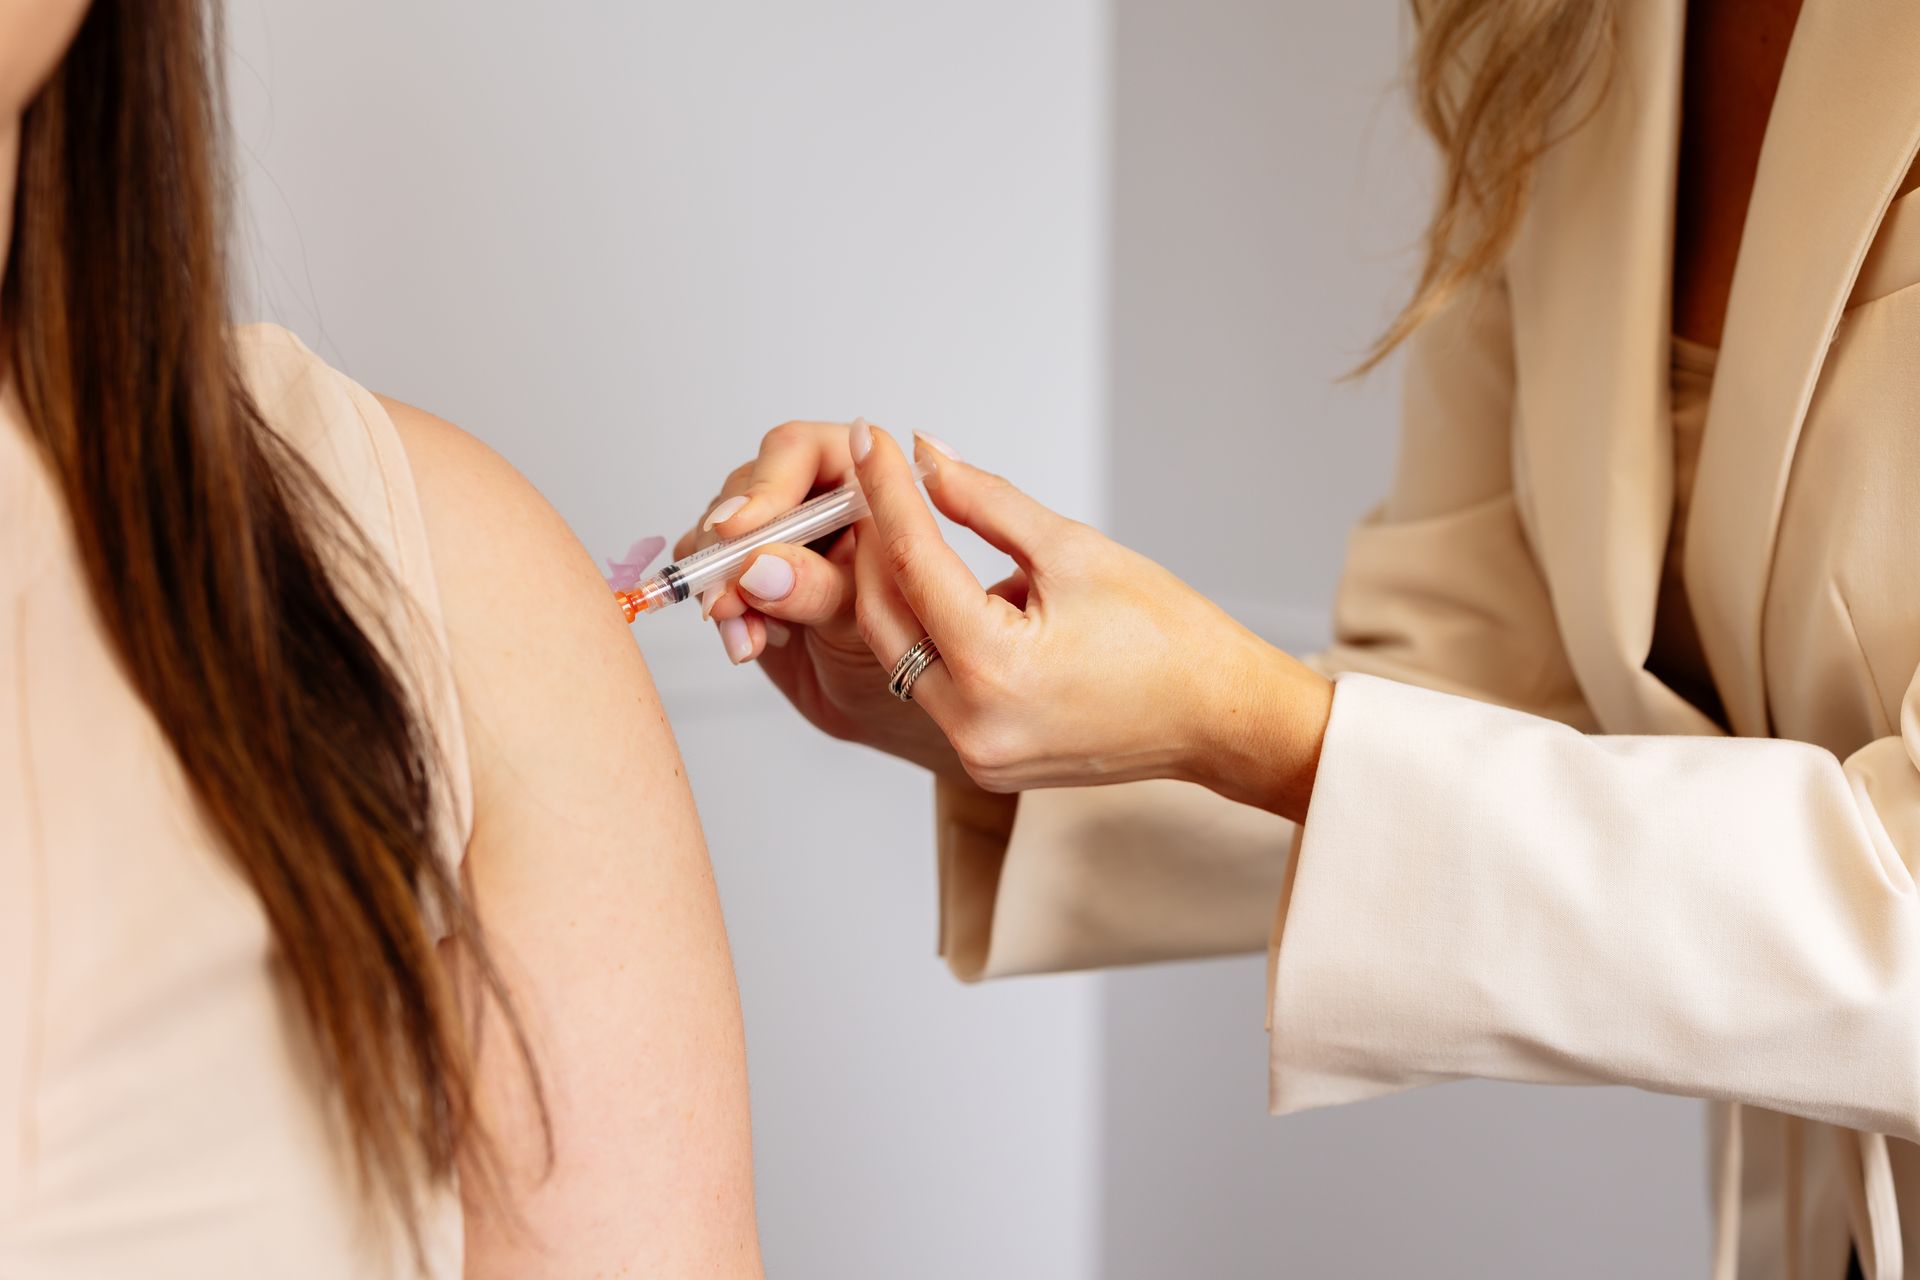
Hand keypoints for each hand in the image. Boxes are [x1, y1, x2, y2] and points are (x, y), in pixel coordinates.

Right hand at [672, 421, 969, 778]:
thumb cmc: (908, 650)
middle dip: (733, 545)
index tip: (738, 529)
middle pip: (749, 489)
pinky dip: (721, 611)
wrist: (889, 705)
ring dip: (722, 584)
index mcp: (865, 482)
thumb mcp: (873, 617)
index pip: (802, 450)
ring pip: (722, 533)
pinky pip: (710, 574)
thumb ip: (820, 586)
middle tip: (726, 595)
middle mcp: (818, 499)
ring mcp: (779, 535)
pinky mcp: (747, 572)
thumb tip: (759, 566)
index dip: (766, 485)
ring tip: (744, 632)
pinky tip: (747, 640)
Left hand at [843, 421, 1332, 821]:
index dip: (887, 491)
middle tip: (886, 483)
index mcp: (996, 668)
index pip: (912, 561)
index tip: (872, 439)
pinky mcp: (984, 759)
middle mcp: (973, 723)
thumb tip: (929, 459)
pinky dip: (940, 635)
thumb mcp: (1073, 550)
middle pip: (884, 616)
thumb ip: (986, 503)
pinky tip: (980, 604)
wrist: (1219, 715)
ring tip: (944, 541)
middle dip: (878, 545)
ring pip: (904, 654)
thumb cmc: (1168, 637)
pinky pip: (935, 685)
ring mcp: (975, 751)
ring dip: (909, 592)